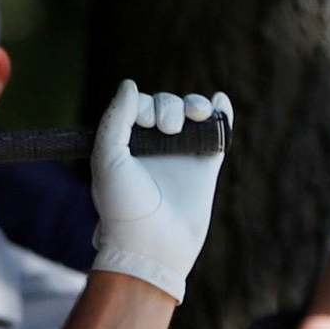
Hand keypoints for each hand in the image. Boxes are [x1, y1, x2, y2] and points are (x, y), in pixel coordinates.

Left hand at [89, 80, 231, 302]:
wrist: (152, 244)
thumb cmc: (123, 206)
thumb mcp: (107, 159)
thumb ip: (115, 120)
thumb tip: (130, 84)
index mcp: (126, 145)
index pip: (139, 106)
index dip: (144, 105)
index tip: (143, 123)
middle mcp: (153, 147)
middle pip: (167, 106)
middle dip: (169, 107)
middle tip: (168, 129)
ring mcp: (181, 155)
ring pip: (192, 114)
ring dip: (195, 104)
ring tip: (197, 114)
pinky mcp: (207, 166)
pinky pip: (218, 133)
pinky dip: (222, 113)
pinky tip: (220, 102)